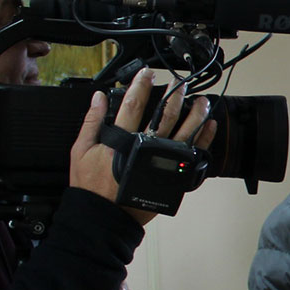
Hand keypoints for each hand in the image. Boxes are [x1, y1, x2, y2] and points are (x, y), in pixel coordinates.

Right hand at [69, 68, 215, 225]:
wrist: (104, 217)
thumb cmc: (91, 187)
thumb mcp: (80, 151)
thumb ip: (91, 122)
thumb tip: (97, 97)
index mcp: (122, 139)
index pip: (133, 103)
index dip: (141, 85)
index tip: (148, 73)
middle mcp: (145, 147)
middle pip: (164, 114)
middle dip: (174, 95)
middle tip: (180, 83)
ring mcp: (162, 162)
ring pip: (184, 131)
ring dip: (195, 113)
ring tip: (201, 101)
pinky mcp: (173, 176)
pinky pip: (193, 154)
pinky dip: (203, 138)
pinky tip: (209, 126)